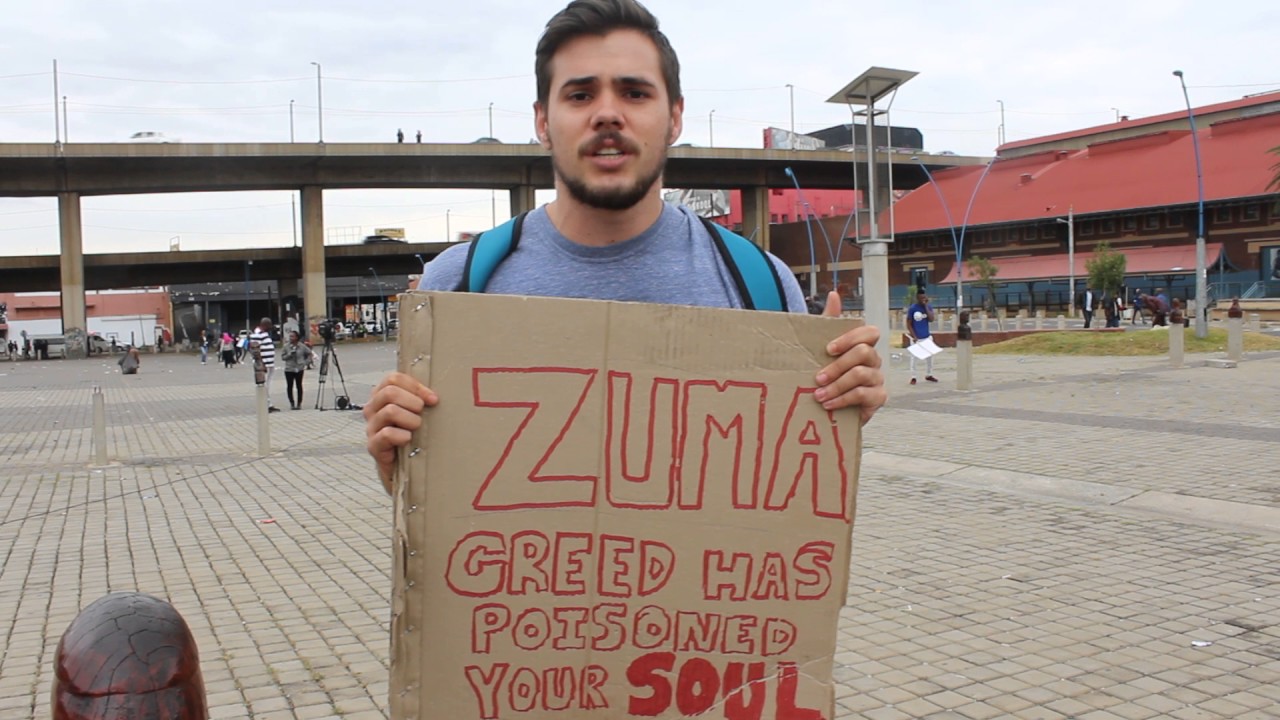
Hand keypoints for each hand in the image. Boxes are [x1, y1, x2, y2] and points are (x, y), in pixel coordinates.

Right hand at [363, 372, 437, 493]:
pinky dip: (402, 436)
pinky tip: (409, 440)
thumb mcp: (417, 412)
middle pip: (390, 392)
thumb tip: (441, 389)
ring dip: (410, 419)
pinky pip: (387, 434)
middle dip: (413, 401)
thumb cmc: (412, 435)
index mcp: (381, 395)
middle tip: (422, 413)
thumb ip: (422, 397)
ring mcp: (371, 427)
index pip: (393, 379)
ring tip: (417, 427)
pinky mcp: (373, 446)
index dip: (415, 386)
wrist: (403, 466)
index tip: (432, 399)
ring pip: (390, 411)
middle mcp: (373, 409)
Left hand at [814, 291, 885, 424]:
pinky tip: (829, 404)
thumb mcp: (823, 350)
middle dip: (837, 366)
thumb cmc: (829, 376)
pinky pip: (863, 395)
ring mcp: (878, 379)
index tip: (827, 349)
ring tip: (819, 395)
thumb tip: (834, 294)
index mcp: (863, 345)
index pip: (869, 332)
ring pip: (861, 374)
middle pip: (863, 353)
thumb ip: (829, 322)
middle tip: (817, 378)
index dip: (850, 338)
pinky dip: (843, 399)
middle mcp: (874, 360)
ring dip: (836, 385)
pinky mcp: (878, 398)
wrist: (831, 407)